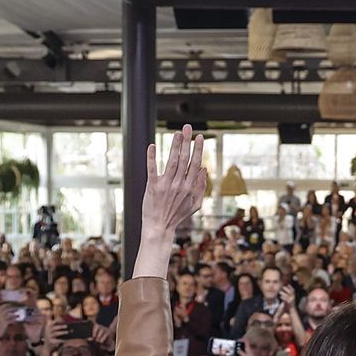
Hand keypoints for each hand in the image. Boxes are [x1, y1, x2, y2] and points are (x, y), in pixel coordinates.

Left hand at [141, 125, 207, 246]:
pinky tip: (153, 145)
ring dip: (174, 146)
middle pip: (185, 160)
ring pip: (172, 162)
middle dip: (187, 142)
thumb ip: (201, 187)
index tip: (199, 137)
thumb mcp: (195, 204)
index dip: (197, 150)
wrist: (159, 227)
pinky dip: (152, 157)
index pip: (195, 164)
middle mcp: (179, 185)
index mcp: (190, 188)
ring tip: (177, 133)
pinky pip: (152, 169)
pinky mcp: (153, 187)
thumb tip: (203, 169)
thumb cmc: (177, 216)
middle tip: (188, 127)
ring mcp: (166, 186)